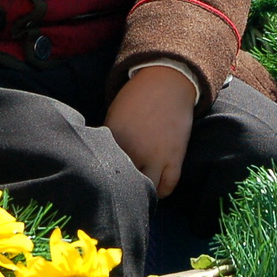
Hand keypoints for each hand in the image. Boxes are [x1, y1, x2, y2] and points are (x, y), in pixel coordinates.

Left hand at [104, 66, 194, 197]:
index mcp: (115, 139)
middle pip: (125, 184)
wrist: (166, 83)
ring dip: (142, 193)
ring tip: (139, 193)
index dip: (102, 179)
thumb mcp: (113, 117)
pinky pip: (168, 186)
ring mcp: (156, 156)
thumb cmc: (135, 99)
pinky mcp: (175, 157)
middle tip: (121, 193)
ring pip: (147, 189)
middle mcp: (135, 150)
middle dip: (122, 190)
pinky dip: (161, 192)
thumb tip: (101, 163)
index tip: (101, 184)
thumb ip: (108, 142)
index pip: (105, 169)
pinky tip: (156, 189)